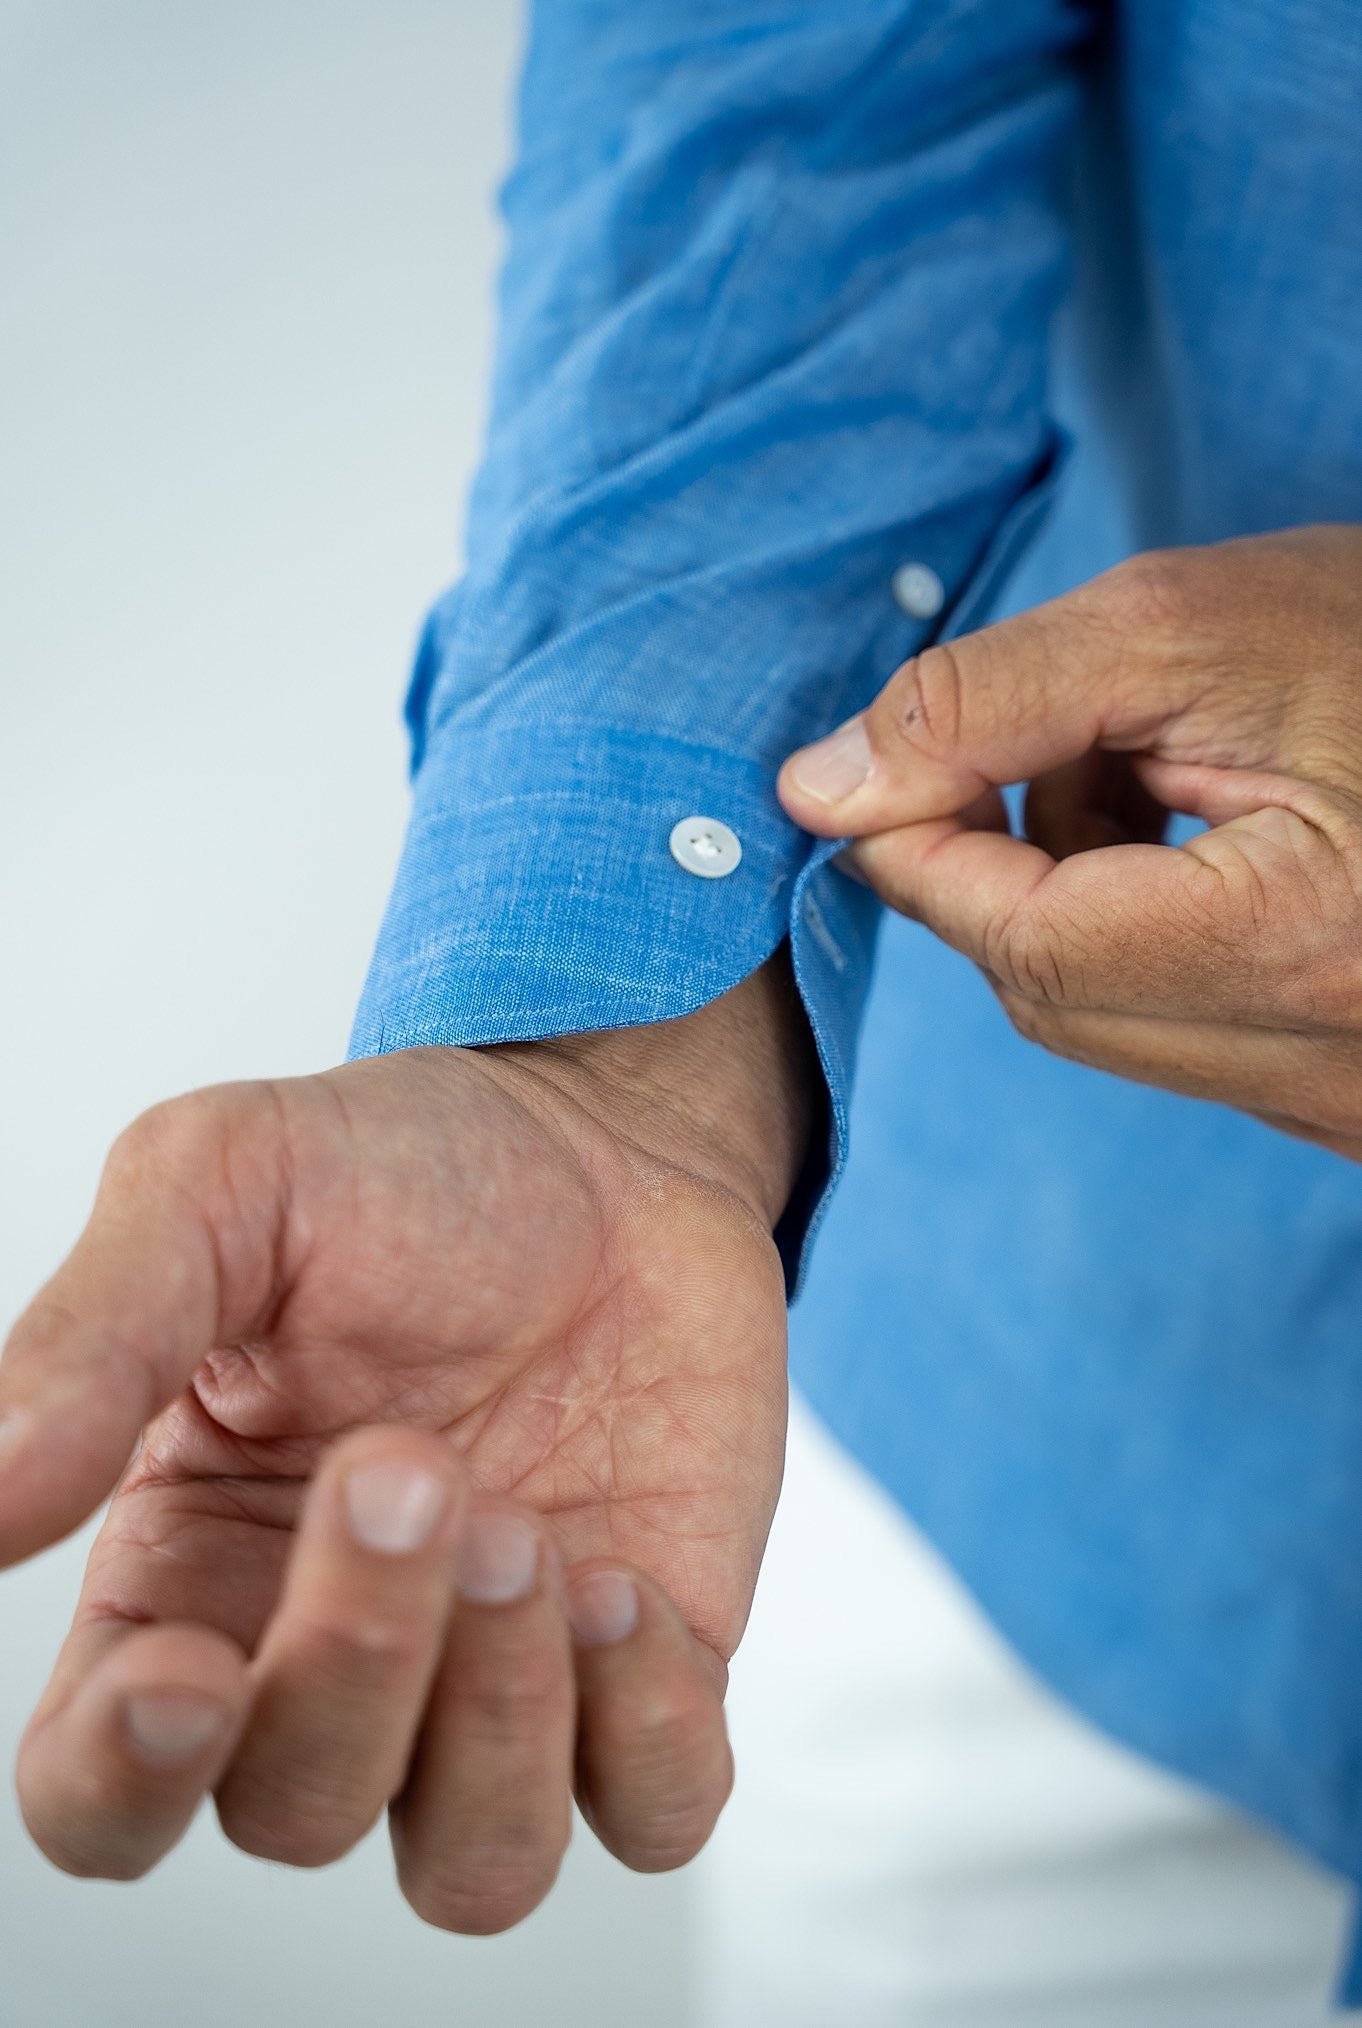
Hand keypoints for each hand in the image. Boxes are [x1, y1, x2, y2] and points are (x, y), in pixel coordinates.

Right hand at [0, 954, 811, 1926]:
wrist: (613, 1139)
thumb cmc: (403, 1166)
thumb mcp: (220, 1187)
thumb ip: (98, 1338)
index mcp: (192, 1575)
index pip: (104, 1791)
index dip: (127, 1780)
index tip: (190, 1676)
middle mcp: (334, 1658)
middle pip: (298, 1806)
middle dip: (357, 1659)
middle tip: (415, 1465)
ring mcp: (500, 1676)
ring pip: (474, 1862)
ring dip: (498, 1719)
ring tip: (528, 1529)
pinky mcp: (649, 1665)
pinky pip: (653, 1808)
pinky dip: (644, 1732)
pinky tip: (623, 1586)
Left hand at [778, 524, 1361, 1153]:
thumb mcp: (1196, 626)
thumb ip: (988, 701)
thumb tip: (816, 790)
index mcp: (1307, 950)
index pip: (1019, 941)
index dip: (918, 849)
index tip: (880, 767)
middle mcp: (1335, 1067)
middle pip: (1049, 995)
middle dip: (1003, 863)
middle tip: (1063, 737)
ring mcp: (1349, 1099)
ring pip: (1105, 1015)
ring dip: (1076, 891)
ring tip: (1169, 764)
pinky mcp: (1349, 1094)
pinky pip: (1180, 1027)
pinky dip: (1145, 926)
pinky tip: (1214, 828)